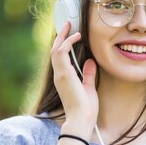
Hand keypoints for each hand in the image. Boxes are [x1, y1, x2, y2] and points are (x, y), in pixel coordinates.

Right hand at [51, 22, 97, 137]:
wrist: (81, 120)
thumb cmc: (85, 108)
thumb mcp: (89, 87)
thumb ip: (88, 74)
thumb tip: (90, 62)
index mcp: (64, 79)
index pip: (60, 58)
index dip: (63, 44)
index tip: (70, 34)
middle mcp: (59, 75)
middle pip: (55, 51)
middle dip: (60, 37)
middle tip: (66, 24)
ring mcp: (60, 74)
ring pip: (56, 50)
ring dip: (62, 36)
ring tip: (68, 25)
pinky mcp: (64, 74)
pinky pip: (61, 53)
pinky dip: (68, 42)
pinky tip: (76, 36)